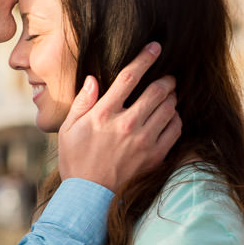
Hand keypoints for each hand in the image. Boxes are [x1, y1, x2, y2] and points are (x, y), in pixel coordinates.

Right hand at [57, 42, 180, 192]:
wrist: (89, 197)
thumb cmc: (76, 161)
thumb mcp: (68, 130)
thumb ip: (82, 102)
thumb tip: (92, 79)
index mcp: (104, 113)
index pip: (129, 77)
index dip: (145, 58)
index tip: (155, 48)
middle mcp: (126, 124)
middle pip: (157, 90)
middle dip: (166, 79)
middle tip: (167, 78)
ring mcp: (143, 140)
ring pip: (168, 108)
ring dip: (171, 98)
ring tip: (168, 97)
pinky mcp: (155, 155)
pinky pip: (175, 129)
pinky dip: (175, 119)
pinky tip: (169, 118)